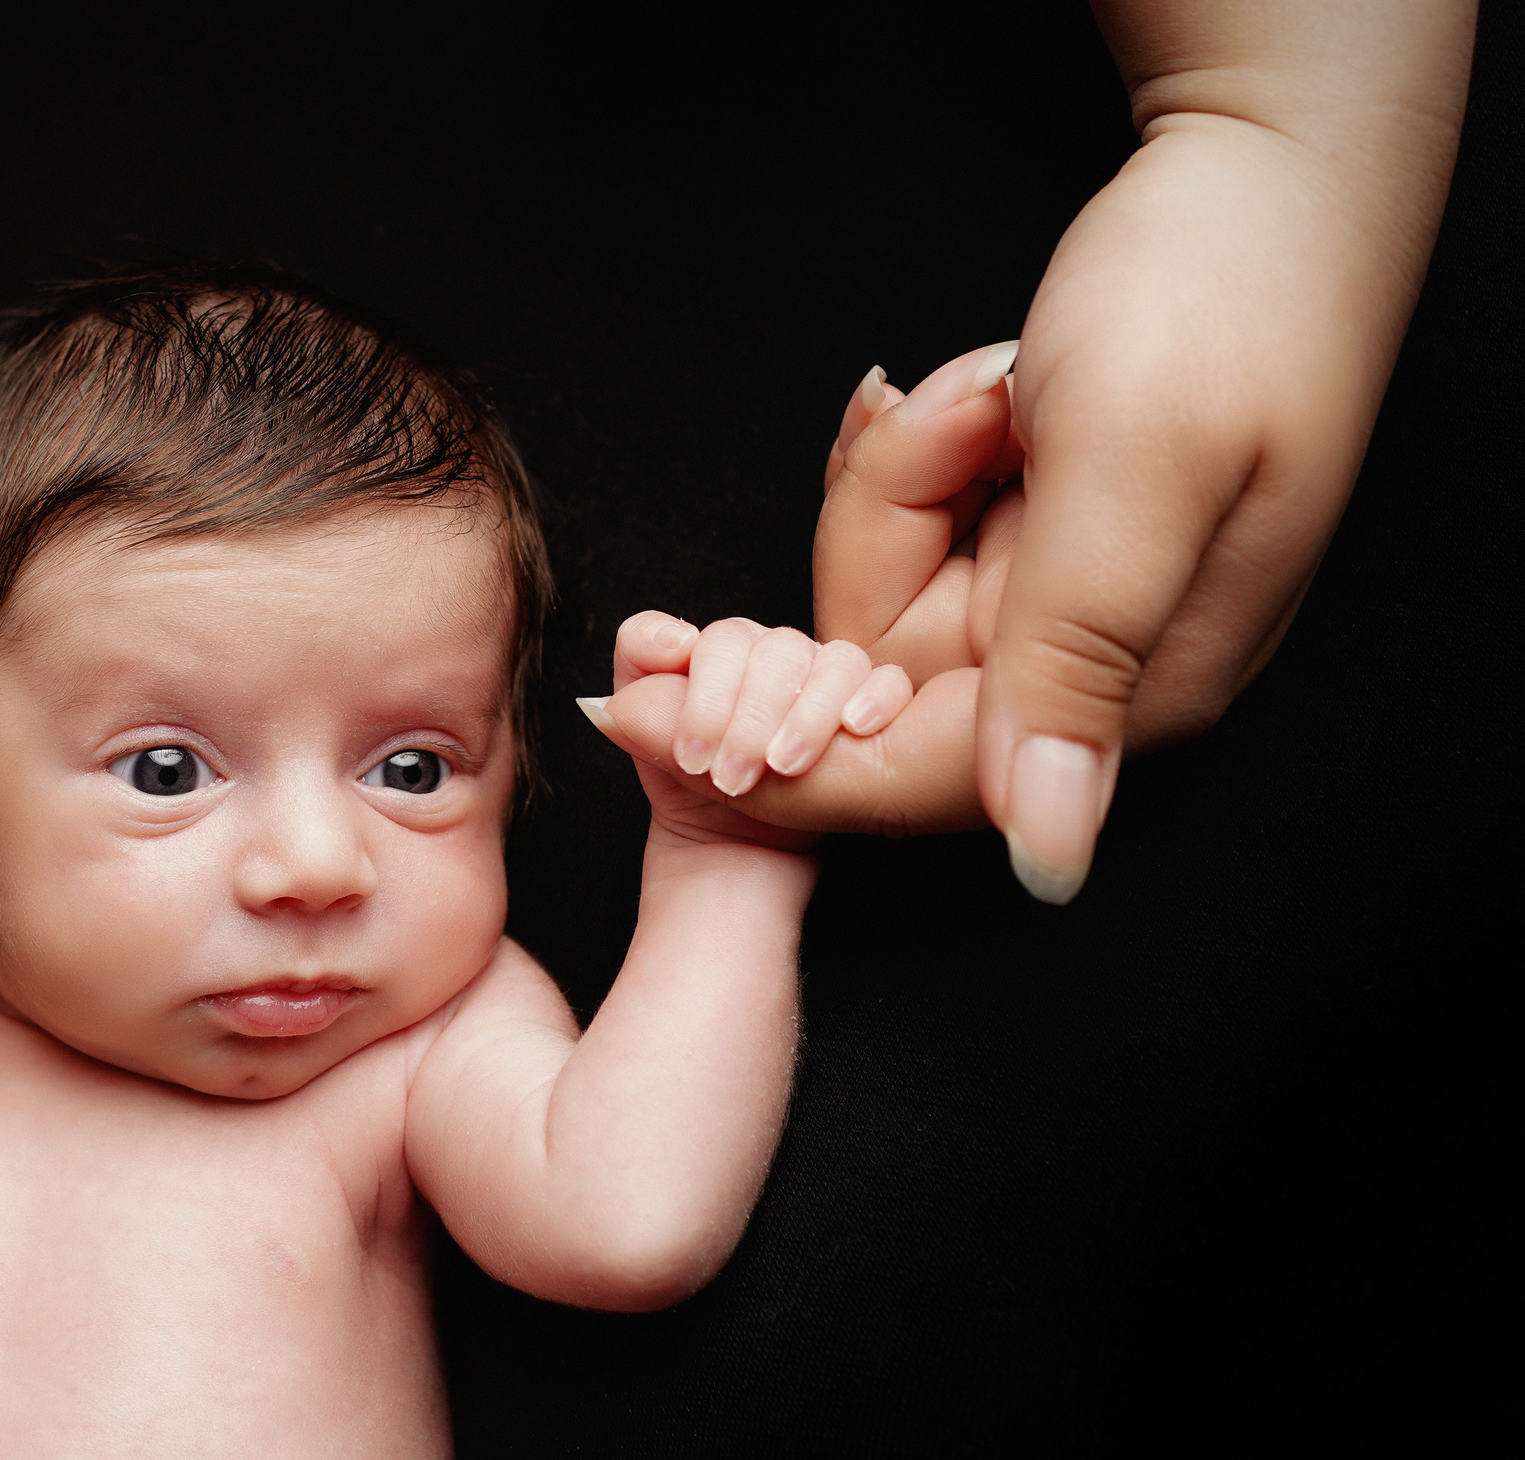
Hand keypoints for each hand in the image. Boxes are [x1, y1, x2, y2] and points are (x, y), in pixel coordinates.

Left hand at [577, 611, 916, 853]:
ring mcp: (825, 674)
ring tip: (783, 769)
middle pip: (776, 651)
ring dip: (808, 716)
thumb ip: (632, 703)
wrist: (730, 840)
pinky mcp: (869, 705)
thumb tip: (635, 683)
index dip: (706, 696)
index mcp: (721, 650)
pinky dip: (875, 699)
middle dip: (750, 720)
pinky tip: (855, 728)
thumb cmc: (689, 780)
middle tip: (729, 778)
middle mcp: (776, 652)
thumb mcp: (642, 742)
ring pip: (834, 662)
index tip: (690, 756)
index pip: (720, 642)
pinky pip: (888, 683)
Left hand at [695, 2, 1471, 896]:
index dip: (771, 760)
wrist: (1258, 178)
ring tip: (1005, 386)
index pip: (910, 779)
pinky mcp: (1013, 541)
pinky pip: (899, 523)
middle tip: (971, 415)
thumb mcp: (1136, 477)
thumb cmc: (1223, 305)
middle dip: (884, 524)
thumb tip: (1051, 851)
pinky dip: (917, 451)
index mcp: (1129, 688)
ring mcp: (1042, 603)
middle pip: (870, 670)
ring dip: (909, 469)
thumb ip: (1075, 663)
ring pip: (873, 586)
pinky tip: (989, 392)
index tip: (630, 720)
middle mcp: (1080, 671)